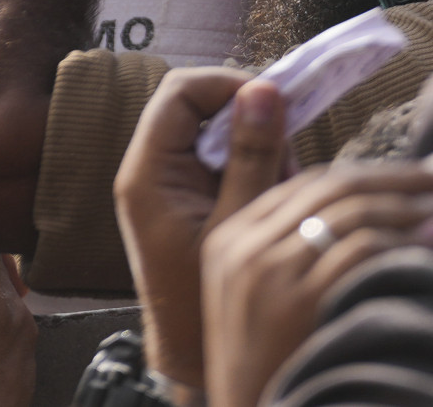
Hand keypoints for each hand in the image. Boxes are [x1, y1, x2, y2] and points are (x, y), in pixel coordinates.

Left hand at [114, 70, 287, 389]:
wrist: (186, 349)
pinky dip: (252, 167)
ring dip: (256, 147)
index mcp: (147, 173)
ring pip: (216, 132)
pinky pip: (221, 159)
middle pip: (200, 106)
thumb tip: (263, 90)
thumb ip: (251, 156)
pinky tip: (270, 198)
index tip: (275, 103)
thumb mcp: (238, 223)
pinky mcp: (186, 194)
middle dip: (250, 121)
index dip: (227, 84)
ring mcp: (168, 181)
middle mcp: (150, 169)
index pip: (180, 91)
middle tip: (284, 157)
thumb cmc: (205, 298)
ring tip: (280, 187)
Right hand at [200, 162, 432, 406]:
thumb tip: (367, 201)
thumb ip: (290, 244)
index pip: (315, 180)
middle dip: (407, 179)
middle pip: (338, 188)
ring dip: (415, 204)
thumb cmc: (264, 364)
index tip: (428, 173)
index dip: (379, 172)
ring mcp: (266, 272)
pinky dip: (404, 239)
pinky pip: (357, 252)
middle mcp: (244, 244)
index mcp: (232, 233)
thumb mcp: (254, 292)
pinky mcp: (291, 303)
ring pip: (352, 213)